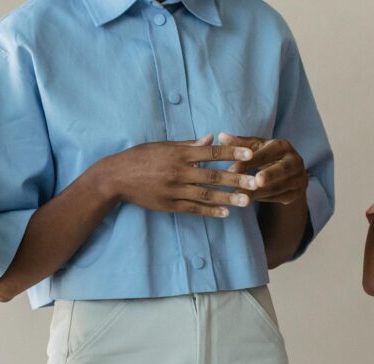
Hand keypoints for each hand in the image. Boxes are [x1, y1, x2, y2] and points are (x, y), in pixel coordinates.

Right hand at [99, 134, 256, 217]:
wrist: (116, 177)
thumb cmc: (140, 157)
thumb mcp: (163, 146)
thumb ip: (189, 144)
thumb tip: (211, 138)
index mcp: (179, 154)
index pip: (211, 153)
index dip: (231, 154)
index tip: (250, 155)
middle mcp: (178, 172)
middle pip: (213, 176)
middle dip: (237, 180)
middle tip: (257, 182)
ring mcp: (173, 190)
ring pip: (206, 195)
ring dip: (228, 199)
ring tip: (246, 202)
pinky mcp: (168, 205)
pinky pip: (193, 209)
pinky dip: (210, 211)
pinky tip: (225, 213)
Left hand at [219, 133, 308, 204]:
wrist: (291, 172)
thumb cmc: (268, 156)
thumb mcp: (256, 148)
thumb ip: (240, 144)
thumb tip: (221, 137)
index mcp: (283, 146)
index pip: (266, 153)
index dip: (249, 162)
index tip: (231, 170)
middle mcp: (294, 161)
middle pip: (282, 169)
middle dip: (269, 175)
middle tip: (254, 182)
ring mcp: (298, 178)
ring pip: (279, 186)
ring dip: (261, 192)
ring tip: (241, 196)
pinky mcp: (296, 193)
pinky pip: (280, 197)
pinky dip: (265, 199)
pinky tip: (249, 200)